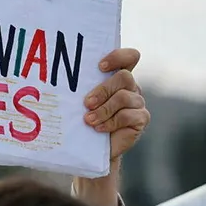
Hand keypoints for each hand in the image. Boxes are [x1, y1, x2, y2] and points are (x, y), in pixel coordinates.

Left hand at [83, 48, 149, 162]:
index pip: (129, 57)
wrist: (91, 149)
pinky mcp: (141, 118)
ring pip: (124, 97)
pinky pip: (128, 115)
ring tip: (89, 120)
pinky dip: (110, 122)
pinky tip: (99, 129)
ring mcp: (138, 103)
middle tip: (87, 103)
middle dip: (103, 90)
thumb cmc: (83, 120)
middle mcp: (131, 87)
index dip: (118, 57)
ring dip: (103, 110)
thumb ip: (82, 88)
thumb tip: (63, 80)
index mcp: (118, 76)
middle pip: (124, 77)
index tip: (100, 66)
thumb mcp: (81, 102)